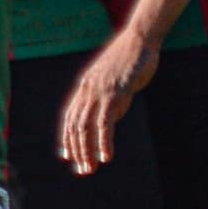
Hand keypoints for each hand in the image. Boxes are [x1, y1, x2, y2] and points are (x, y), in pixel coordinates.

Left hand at [58, 28, 160, 173]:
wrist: (140, 39)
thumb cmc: (131, 59)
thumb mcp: (115, 83)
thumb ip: (109, 102)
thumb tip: (107, 123)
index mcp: (85, 86)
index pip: (70, 117)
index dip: (67, 138)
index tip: (68, 156)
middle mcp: (87, 89)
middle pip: (74, 125)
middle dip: (77, 150)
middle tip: (83, 170)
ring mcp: (99, 91)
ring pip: (85, 127)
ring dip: (86, 151)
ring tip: (91, 168)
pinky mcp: (114, 93)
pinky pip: (104, 123)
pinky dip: (104, 142)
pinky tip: (106, 156)